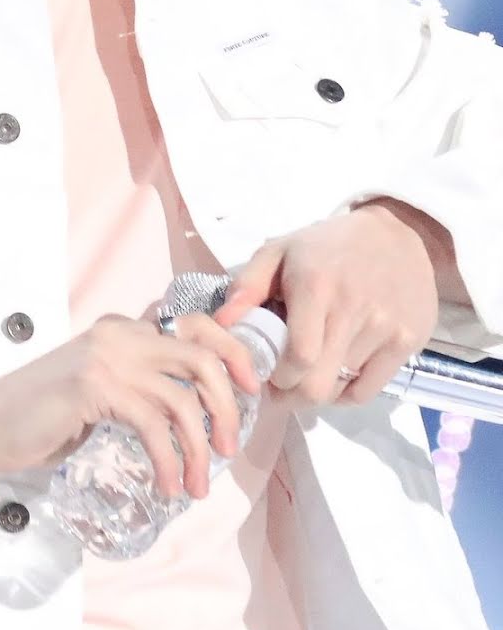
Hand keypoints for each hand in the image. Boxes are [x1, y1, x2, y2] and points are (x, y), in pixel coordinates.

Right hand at [0, 303, 260, 500]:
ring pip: (182, 400)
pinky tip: (167, 486)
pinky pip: (154, 426)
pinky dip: (169, 461)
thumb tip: (192, 413)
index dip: (233, 352)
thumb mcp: (100, 388)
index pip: (196, 324)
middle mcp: (121, 333)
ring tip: (198, 486)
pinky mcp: (96, 386)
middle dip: (227, 406)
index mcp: (124, 327)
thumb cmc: (44, 415)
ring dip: (200, 449)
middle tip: (230, 447)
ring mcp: (108, 357)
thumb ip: (138, 385)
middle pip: (201, 358)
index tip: (251, 388)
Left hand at [211, 204, 439, 407]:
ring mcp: (385, 328)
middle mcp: (353, 310)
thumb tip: (220, 324)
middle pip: (317, 385)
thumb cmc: (328, 245)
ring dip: (317, 390)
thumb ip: (246, 286)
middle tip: (281, 386)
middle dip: (291, 396)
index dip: (276, 377)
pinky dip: (346, 393)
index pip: (296, 358)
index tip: (264, 374)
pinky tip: (335, 374)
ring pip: (341, 390)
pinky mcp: (408, 342)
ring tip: (308, 370)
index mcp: (316, 287)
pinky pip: (368, 390)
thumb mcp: (280, 250)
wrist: (399, 233)